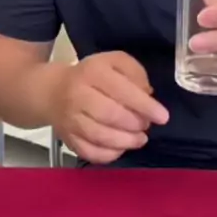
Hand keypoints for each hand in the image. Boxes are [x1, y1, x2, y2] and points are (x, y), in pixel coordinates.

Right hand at [50, 52, 168, 164]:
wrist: (53, 91)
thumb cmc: (92, 76)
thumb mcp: (114, 62)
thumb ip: (135, 73)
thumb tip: (147, 94)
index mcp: (92, 72)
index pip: (121, 90)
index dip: (144, 105)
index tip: (162, 116)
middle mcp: (78, 95)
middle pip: (110, 115)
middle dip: (135, 124)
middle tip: (145, 125)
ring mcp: (71, 119)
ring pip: (100, 136)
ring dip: (126, 141)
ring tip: (139, 138)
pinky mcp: (68, 139)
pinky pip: (90, 152)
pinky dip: (109, 154)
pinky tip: (120, 147)